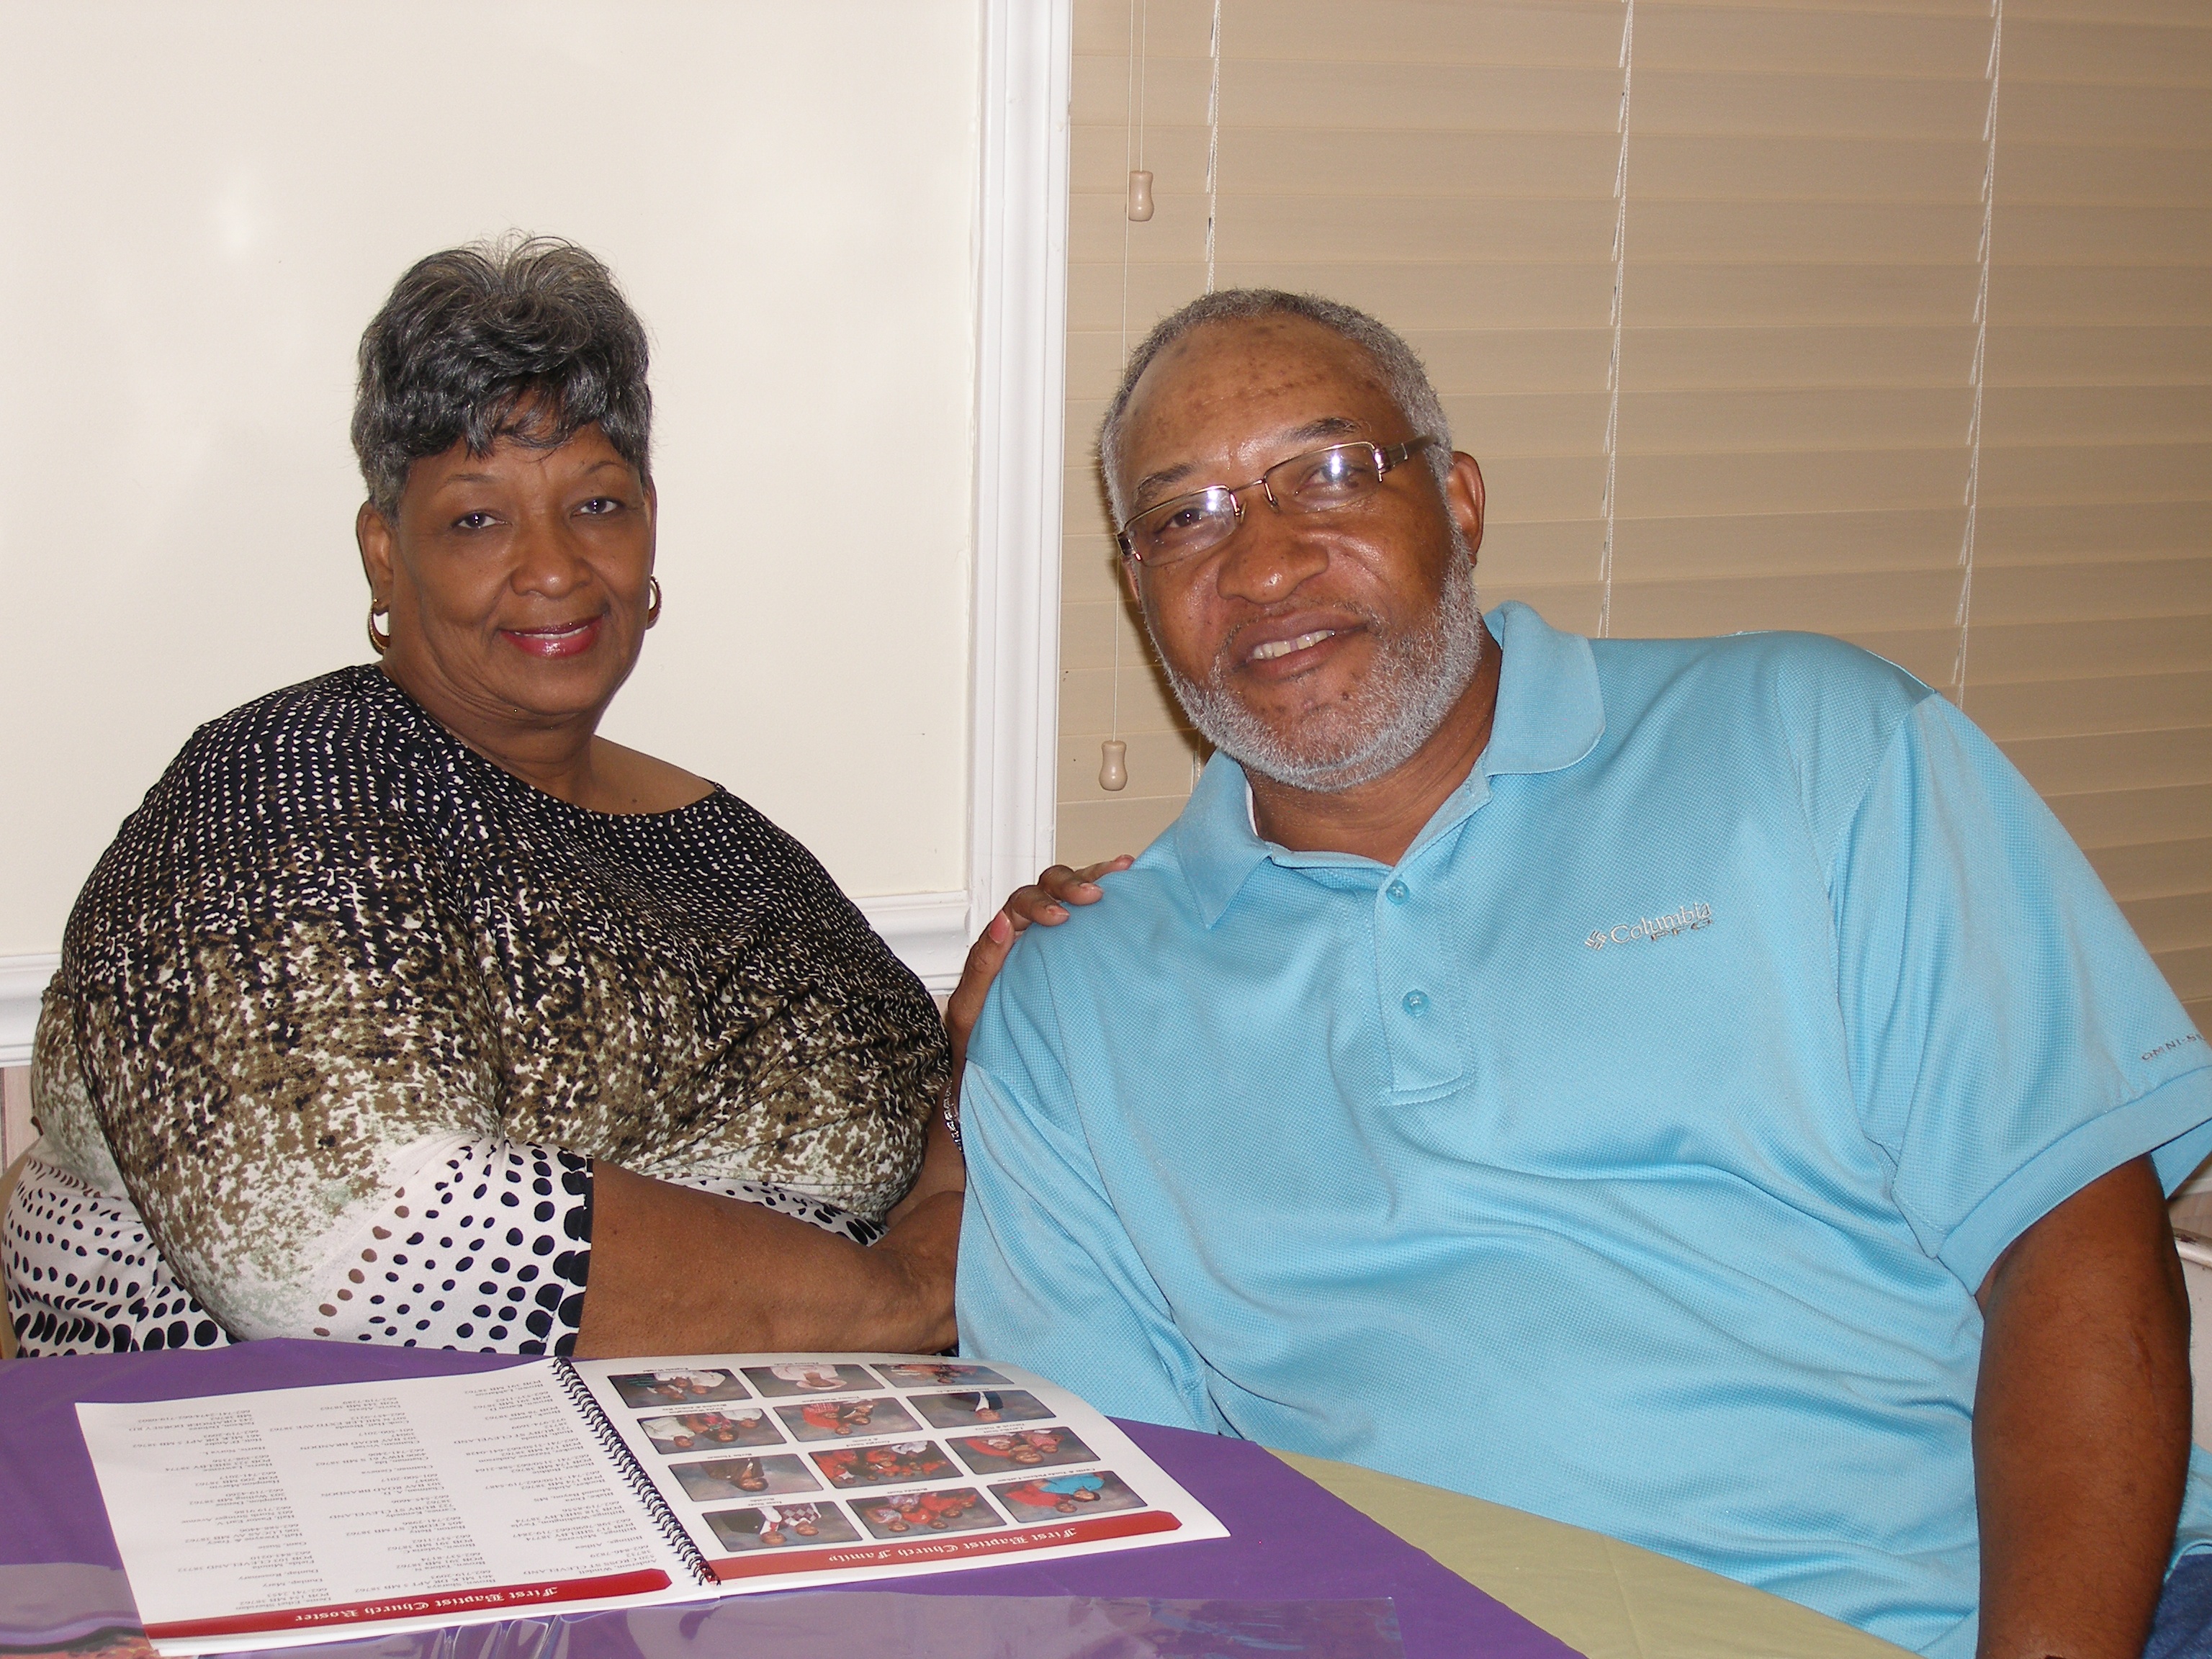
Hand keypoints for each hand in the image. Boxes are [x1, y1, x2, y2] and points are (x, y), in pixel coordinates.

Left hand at [945, 856, 1132, 1084]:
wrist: (996, 1079)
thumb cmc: (981, 1044)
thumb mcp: (971, 1009)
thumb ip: (982, 966)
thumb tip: (1002, 923)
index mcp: (1002, 942)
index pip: (1021, 905)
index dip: (1041, 904)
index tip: (1061, 918)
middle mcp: (1030, 934)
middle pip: (1049, 888)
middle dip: (1072, 884)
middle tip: (1094, 895)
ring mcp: (1056, 943)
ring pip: (1072, 894)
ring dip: (1094, 878)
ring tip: (1123, 870)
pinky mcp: (1080, 956)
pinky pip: (1093, 919)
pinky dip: (1113, 896)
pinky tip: (1132, 886)